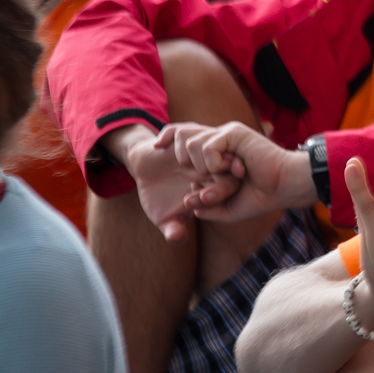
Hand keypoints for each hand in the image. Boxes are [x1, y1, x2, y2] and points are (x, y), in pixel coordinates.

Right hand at [119, 127, 235, 242]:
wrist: (144, 171)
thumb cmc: (159, 197)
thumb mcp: (164, 217)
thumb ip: (173, 229)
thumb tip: (177, 239)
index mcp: (213, 184)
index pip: (228, 186)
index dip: (221, 190)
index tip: (205, 197)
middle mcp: (209, 165)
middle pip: (223, 164)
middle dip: (215, 169)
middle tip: (195, 177)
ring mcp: (195, 150)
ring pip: (205, 145)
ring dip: (197, 151)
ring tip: (182, 161)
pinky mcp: (179, 137)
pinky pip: (182, 133)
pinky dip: (173, 137)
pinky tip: (159, 145)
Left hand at [157, 121, 315, 222]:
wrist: (282, 189)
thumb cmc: (260, 198)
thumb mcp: (227, 208)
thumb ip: (207, 206)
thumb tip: (188, 203)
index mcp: (217, 152)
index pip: (184, 136)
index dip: (167, 137)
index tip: (155, 146)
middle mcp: (219, 139)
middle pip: (182, 133)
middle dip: (180, 156)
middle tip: (200, 175)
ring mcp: (226, 134)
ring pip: (192, 143)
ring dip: (201, 167)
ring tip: (221, 175)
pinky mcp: (234, 133)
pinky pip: (208, 147)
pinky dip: (214, 163)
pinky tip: (231, 169)